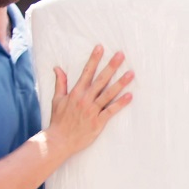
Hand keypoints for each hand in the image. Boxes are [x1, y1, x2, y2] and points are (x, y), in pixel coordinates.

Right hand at [48, 45, 133, 160]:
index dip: (94, 59)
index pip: (86, 72)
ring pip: (108, 94)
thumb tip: (57, 68)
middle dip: (111, 66)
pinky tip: (130, 96)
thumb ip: (60, 83)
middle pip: (100, 80)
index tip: (101, 47)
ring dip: (120, 83)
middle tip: (121, 55)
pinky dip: (120, 104)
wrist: (59, 140)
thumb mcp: (57, 99)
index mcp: (75, 92)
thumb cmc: (59, 120)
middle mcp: (84, 99)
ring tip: (131, 73)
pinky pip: (111, 111)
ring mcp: (92, 110)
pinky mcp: (98, 122)